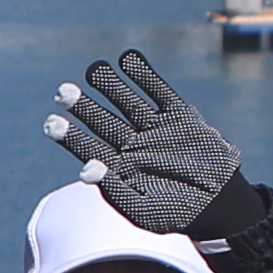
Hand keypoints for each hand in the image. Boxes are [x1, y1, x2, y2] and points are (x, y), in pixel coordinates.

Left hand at [45, 46, 247, 236]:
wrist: (221, 205)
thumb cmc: (177, 213)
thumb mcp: (143, 211)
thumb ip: (115, 191)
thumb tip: (87, 169)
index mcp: (117, 166)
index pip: (87, 146)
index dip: (69, 135)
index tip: (51, 122)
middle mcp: (131, 143)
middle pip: (101, 120)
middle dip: (82, 106)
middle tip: (63, 92)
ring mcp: (154, 128)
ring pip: (126, 102)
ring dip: (109, 85)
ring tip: (93, 70)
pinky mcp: (178, 116)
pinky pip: (159, 92)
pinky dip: (144, 76)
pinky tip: (128, 59)